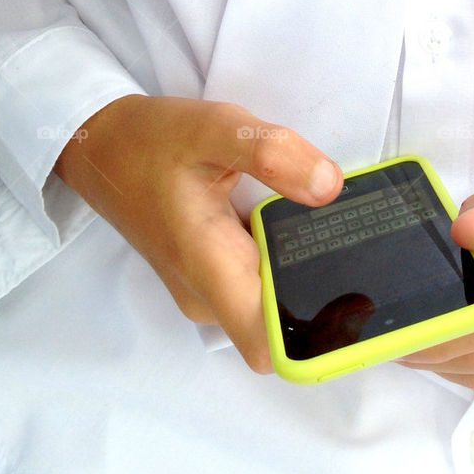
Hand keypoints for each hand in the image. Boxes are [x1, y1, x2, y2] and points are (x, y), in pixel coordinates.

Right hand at [54, 94, 342, 372]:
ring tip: (345, 232)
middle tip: (371, 251)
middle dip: (329, 298)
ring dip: (307, 278)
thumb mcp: (214, 127)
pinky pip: (259, 284)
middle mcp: (208, 295)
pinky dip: (286, 262)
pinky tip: (307, 222)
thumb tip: (329, 187)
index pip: (270, 345)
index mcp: (209, 269)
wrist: (102, 145)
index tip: (360, 299)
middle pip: (282, 326)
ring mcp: (207, 288)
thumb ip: (271, 153)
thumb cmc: (154, 139)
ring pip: (272, 304)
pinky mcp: (210, 273)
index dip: (320, 338)